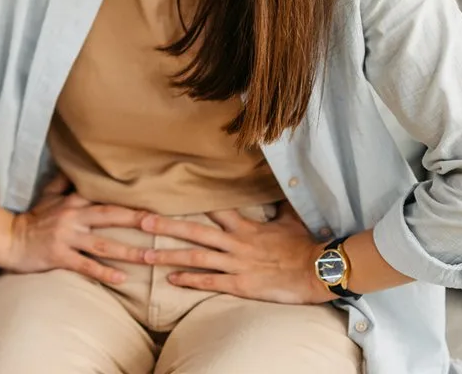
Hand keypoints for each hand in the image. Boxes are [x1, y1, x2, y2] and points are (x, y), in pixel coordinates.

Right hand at [4, 172, 149, 285]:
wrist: (8, 238)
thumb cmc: (32, 218)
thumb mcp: (48, 195)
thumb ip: (65, 181)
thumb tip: (77, 165)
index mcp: (74, 201)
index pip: (108, 198)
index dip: (131, 200)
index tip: (154, 204)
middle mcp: (74, 216)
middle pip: (112, 217)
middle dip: (138, 221)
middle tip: (161, 225)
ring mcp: (67, 237)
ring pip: (104, 244)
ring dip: (129, 251)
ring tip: (149, 257)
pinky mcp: (59, 256)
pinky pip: (86, 265)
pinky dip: (104, 272)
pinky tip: (122, 279)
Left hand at [140, 204, 335, 304]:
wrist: (319, 270)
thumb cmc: (306, 244)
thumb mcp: (293, 218)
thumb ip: (282, 201)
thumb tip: (285, 177)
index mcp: (246, 225)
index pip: (214, 208)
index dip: (192, 199)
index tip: (170, 192)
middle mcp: (236, 242)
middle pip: (194, 231)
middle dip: (167, 226)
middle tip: (142, 220)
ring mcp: (236, 264)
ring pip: (196, 257)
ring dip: (169, 255)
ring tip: (146, 254)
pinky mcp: (240, 284)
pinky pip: (210, 282)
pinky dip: (189, 281)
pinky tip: (171, 280)